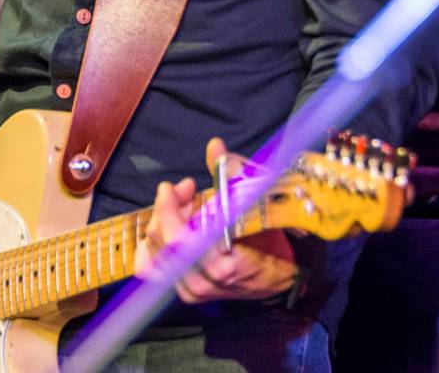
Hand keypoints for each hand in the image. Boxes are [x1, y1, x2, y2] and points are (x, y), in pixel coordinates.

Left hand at [134, 138, 297, 303]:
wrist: (284, 274)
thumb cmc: (272, 239)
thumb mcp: (257, 203)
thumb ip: (232, 174)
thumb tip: (214, 145)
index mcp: (220, 265)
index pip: (178, 240)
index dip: (168, 209)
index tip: (170, 187)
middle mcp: (201, 283)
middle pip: (162, 242)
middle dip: (167, 209)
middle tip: (185, 190)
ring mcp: (193, 291)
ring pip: (154, 254)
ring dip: (163, 224)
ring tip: (183, 207)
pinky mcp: (188, 292)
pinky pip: (155, 268)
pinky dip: (157, 243)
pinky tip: (171, 226)